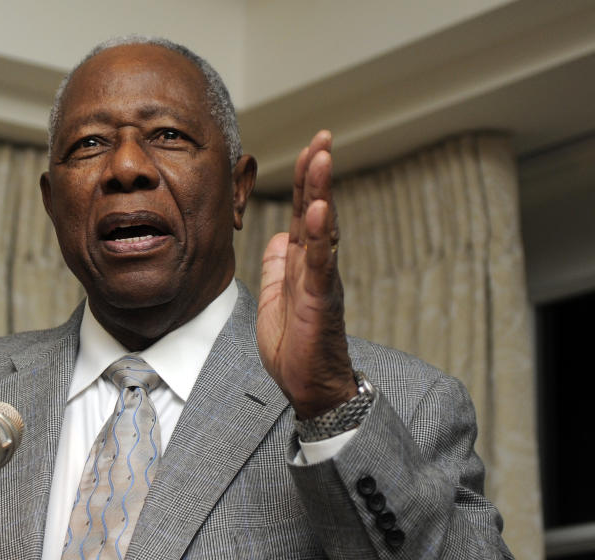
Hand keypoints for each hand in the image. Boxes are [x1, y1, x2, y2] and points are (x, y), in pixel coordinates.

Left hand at [256, 131, 355, 418]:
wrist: (309, 386)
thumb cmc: (295, 346)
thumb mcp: (274, 298)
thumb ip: (278, 266)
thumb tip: (279, 238)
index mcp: (301, 263)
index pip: (301, 212)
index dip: (303, 179)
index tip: (309, 146)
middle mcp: (316, 265)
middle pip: (315, 209)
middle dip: (317, 172)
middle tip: (322, 137)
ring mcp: (321, 280)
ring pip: (322, 228)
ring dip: (321, 191)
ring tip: (321, 157)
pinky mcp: (322, 300)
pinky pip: (320, 263)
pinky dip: (319, 236)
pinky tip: (317, 210)